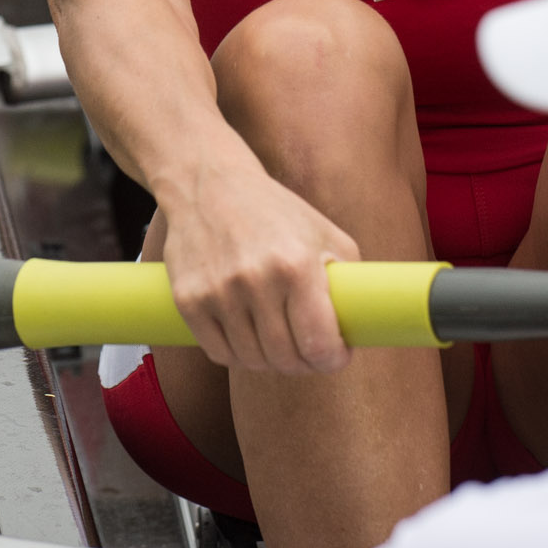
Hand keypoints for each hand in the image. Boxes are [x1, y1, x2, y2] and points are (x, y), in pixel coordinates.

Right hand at [160, 153, 360, 374]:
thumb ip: (347, 280)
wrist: (209, 184)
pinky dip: (237, 355)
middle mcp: (255, 280)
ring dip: (270, 361)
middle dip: (304, 363)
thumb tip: (360, 326)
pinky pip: (219, 353)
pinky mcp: (188, 300)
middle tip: (308, 352)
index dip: (333, 360)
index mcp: (296, 265)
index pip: (319, 344)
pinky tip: (248, 339)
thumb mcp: (325, 233)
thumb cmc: (276, 211)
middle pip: (286, 359)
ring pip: (252, 361)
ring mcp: (217, 292)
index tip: (335, 356)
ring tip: (278, 342)